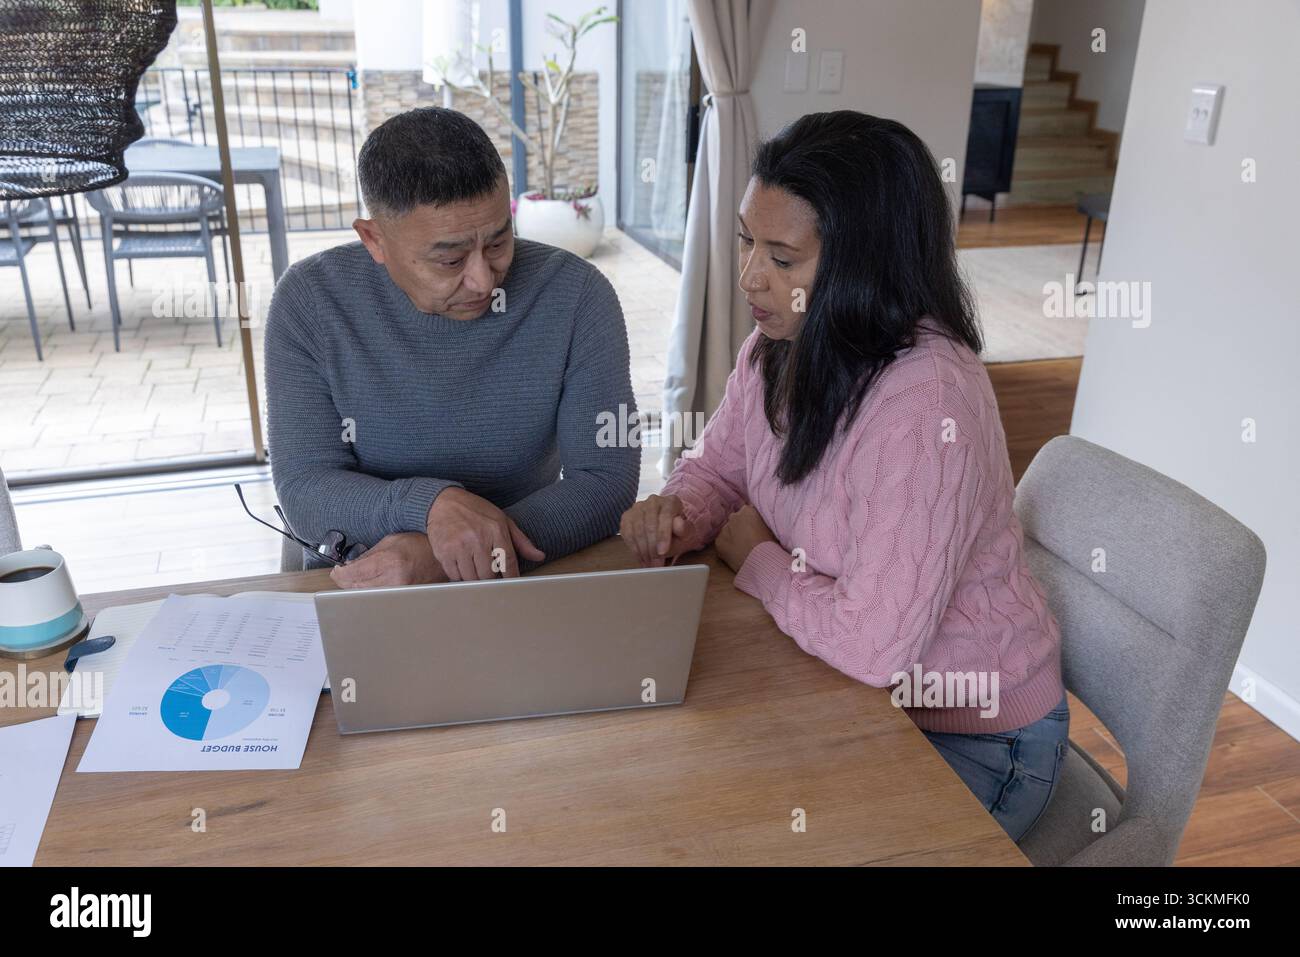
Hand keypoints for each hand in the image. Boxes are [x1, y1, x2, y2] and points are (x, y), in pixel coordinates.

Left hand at [329, 532, 447, 589]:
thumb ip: (369, 554)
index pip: (353, 573)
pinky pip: (379, 598)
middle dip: (346, 581)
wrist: (442, 558)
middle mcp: (394, 579)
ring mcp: (400, 591)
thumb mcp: (391, 541)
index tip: (337, 571)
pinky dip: (370, 592)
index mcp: (390, 561)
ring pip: (366, 595)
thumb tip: (350, 566)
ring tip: (355, 579)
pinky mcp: (404, 598)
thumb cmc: (420, 545)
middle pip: (357, 587)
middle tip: (342, 575)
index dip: (340, 573)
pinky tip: (369, 586)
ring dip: (357, 588)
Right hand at [425, 486, 544, 580]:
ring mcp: (459, 546)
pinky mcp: (443, 552)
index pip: (508, 562)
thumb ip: (521, 541)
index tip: (511, 585)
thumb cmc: (476, 511)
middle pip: (489, 575)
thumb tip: (539, 556)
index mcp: (496, 530)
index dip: (511, 577)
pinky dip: (460, 575)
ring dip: (475, 578)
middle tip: (489, 572)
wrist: (444, 501)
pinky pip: (455, 576)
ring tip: (475, 567)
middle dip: (491, 578)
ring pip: (471, 578)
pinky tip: (462, 565)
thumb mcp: (502, 520)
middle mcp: (477, 539)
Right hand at [620, 493, 699, 566]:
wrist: (666, 531)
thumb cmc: (676, 533)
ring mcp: (638, 507)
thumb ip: (685, 529)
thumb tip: (679, 524)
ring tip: (649, 564)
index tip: (662, 552)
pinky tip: (641, 557)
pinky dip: (633, 548)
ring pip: (637, 529)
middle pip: (649, 524)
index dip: (663, 535)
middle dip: (652, 548)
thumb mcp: (686, 534)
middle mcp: (653, 501)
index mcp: (671, 502)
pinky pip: (627, 533)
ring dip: (642, 550)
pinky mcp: (627, 516)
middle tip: (656, 564)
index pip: (666, 516)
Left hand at [715, 505, 776, 572]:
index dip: (753, 521)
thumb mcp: (771, 527)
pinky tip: (736, 553)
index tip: (756, 529)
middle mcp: (734, 516)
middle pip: (737, 520)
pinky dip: (727, 546)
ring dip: (733, 536)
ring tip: (743, 547)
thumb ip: (763, 520)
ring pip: (728, 530)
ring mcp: (724, 529)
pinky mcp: (718, 542)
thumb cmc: (770, 544)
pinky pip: (722, 542)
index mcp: (748, 510)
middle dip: (742, 526)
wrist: (761, 562)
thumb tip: (760, 521)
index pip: (749, 512)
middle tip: (750, 538)